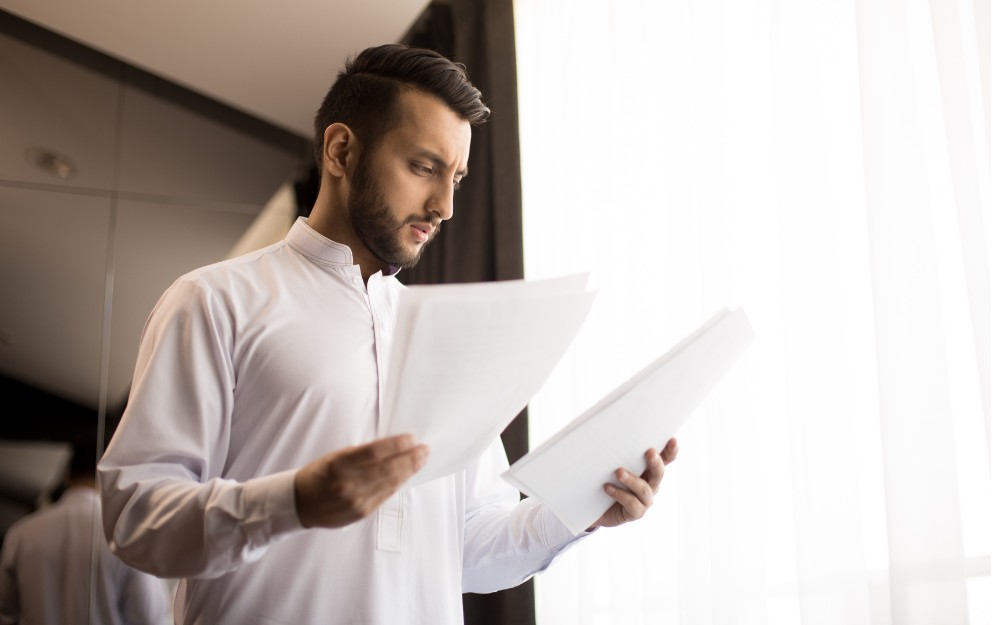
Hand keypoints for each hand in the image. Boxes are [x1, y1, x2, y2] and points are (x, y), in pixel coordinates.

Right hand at [293, 434, 428, 528]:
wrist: (301, 504)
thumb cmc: (319, 475)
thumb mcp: (335, 457)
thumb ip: (361, 454)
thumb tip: (391, 447)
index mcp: (338, 465)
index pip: (374, 452)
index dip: (396, 445)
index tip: (411, 438)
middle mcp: (348, 484)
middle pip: (387, 469)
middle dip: (409, 458)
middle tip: (424, 449)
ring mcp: (356, 501)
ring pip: (390, 483)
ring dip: (409, 470)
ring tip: (421, 459)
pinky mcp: (362, 513)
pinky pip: (386, 495)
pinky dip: (399, 483)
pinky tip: (407, 474)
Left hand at [588, 437, 678, 530]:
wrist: (594, 507)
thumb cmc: (605, 479)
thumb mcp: (612, 464)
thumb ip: (617, 453)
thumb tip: (608, 433)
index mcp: (649, 470)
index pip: (665, 459)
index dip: (671, 451)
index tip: (673, 440)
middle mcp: (651, 484)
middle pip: (658, 473)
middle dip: (655, 462)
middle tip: (649, 452)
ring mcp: (645, 500)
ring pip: (644, 489)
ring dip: (632, 479)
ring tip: (618, 472)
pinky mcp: (635, 512)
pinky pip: (631, 503)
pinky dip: (619, 494)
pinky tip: (607, 487)